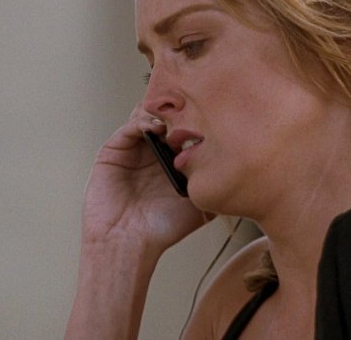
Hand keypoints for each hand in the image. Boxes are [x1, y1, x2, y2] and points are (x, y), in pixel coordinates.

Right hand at [81, 104, 205, 255]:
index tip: (212, 116)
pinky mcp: (113, 150)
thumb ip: (214, 184)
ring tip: (175, 120)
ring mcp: (133, 149)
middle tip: (194, 109)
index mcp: (173, 161)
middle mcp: (153, 152)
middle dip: (180, 112)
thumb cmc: (162, 228)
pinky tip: (156, 128)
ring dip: (162, 114)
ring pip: (148, 116)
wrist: (128, 242)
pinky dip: (143, 121)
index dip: (198, 121)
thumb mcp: (200, 205)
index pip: (186, 130)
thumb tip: (237, 166)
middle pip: (167, 118)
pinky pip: (129, 126)